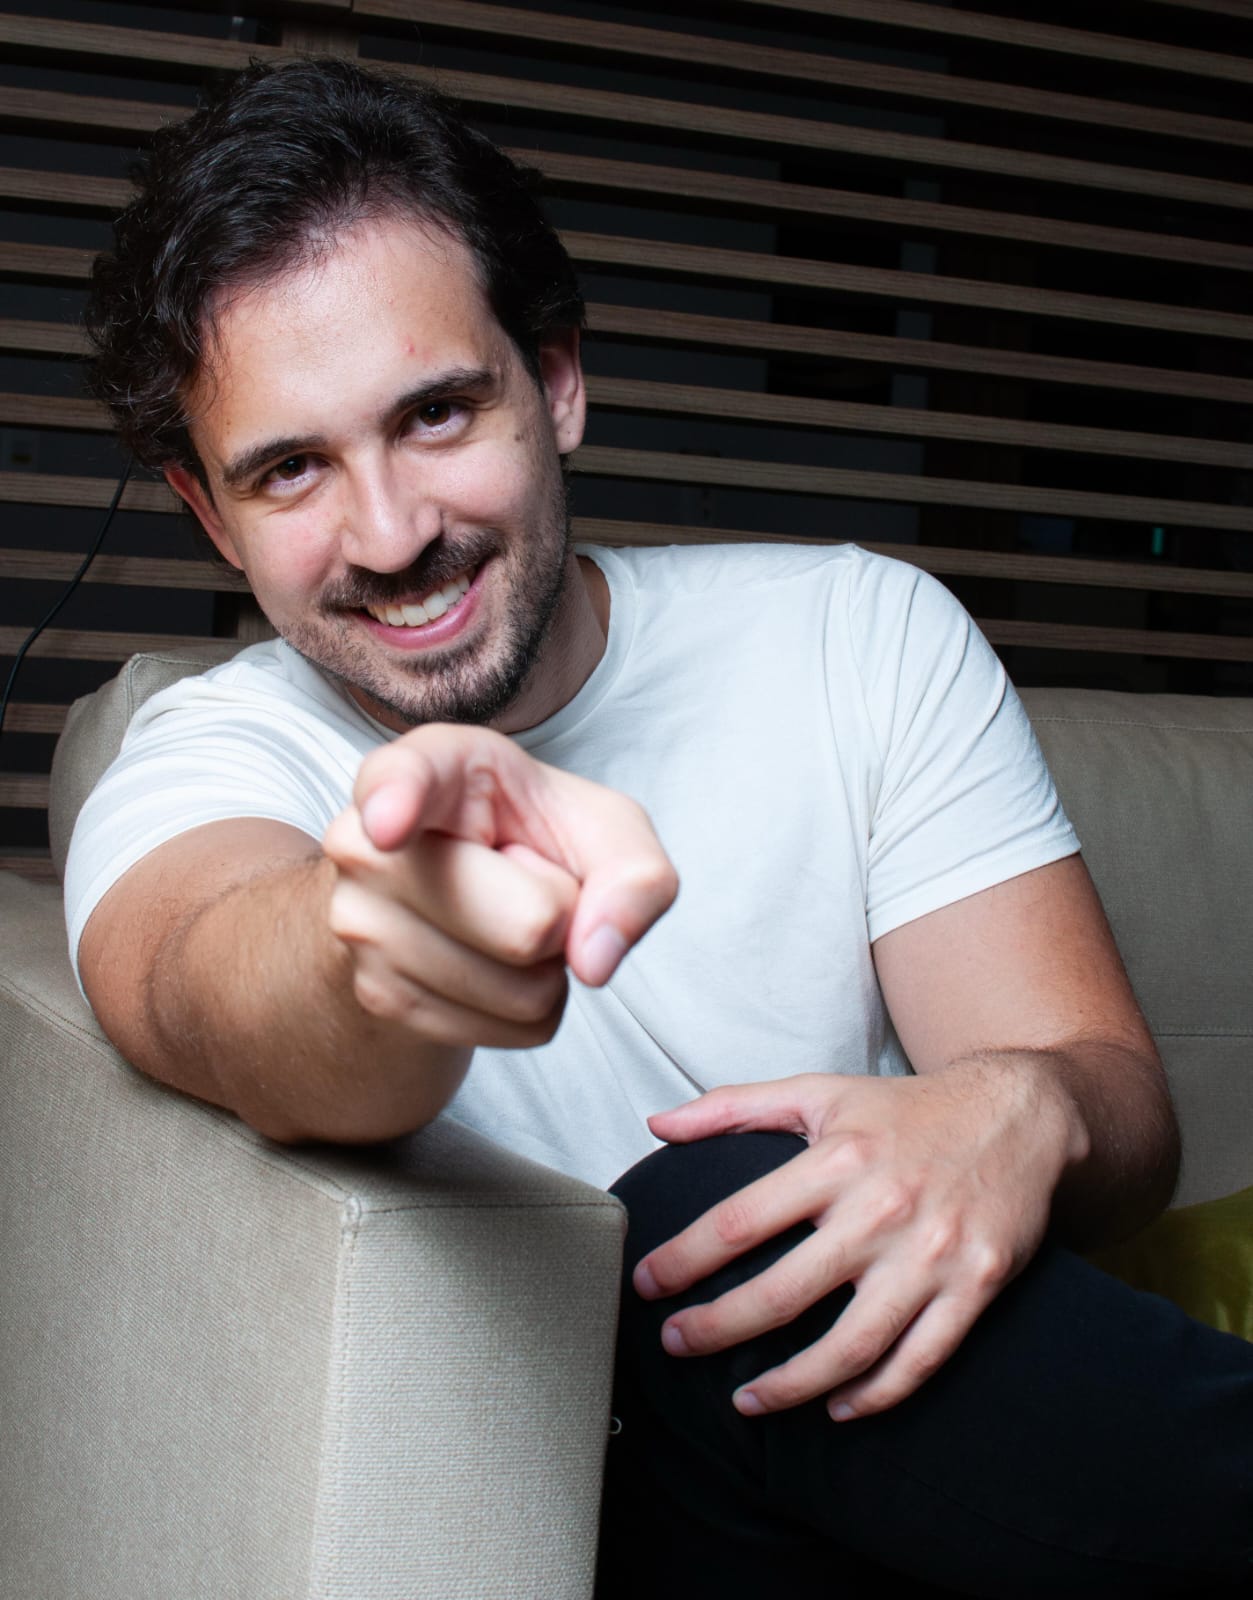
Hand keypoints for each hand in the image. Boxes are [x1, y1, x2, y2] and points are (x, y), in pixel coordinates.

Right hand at [322, 723, 677, 1046]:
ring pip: (525, 992)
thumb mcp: (601, 826)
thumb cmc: (527, 839)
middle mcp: (371, 843)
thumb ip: (635, 871)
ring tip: (502, 916)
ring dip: (546, 967)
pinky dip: (529, 1007)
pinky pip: (513, 1030)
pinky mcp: (379, 996)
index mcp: (429, 769)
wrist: (453, 898)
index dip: (397, 799)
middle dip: (565, 915)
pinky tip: (491, 960)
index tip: (388, 826)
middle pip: (529, 924)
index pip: (401, 778)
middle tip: (525, 880)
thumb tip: (595, 960)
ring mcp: (362, 925)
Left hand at [634, 1061, 1076, 1420]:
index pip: (740, 1222)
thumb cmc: (906, 1109)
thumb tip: (659, 1125)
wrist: (1019, 1115)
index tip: (647, 1285)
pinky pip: (918, 1361)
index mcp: (837, 1159)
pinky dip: (874, 1395)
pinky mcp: (975, 1288)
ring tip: (746, 1400)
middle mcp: (881, 1210)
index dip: (684, 1260)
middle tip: (676, 1345)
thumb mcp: (819, 1091)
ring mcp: (931, 1255)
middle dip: (717, 1329)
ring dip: (790, 1386)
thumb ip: (734, 1107)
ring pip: (850, 1346)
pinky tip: (835, 1407)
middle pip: (783, 1293)